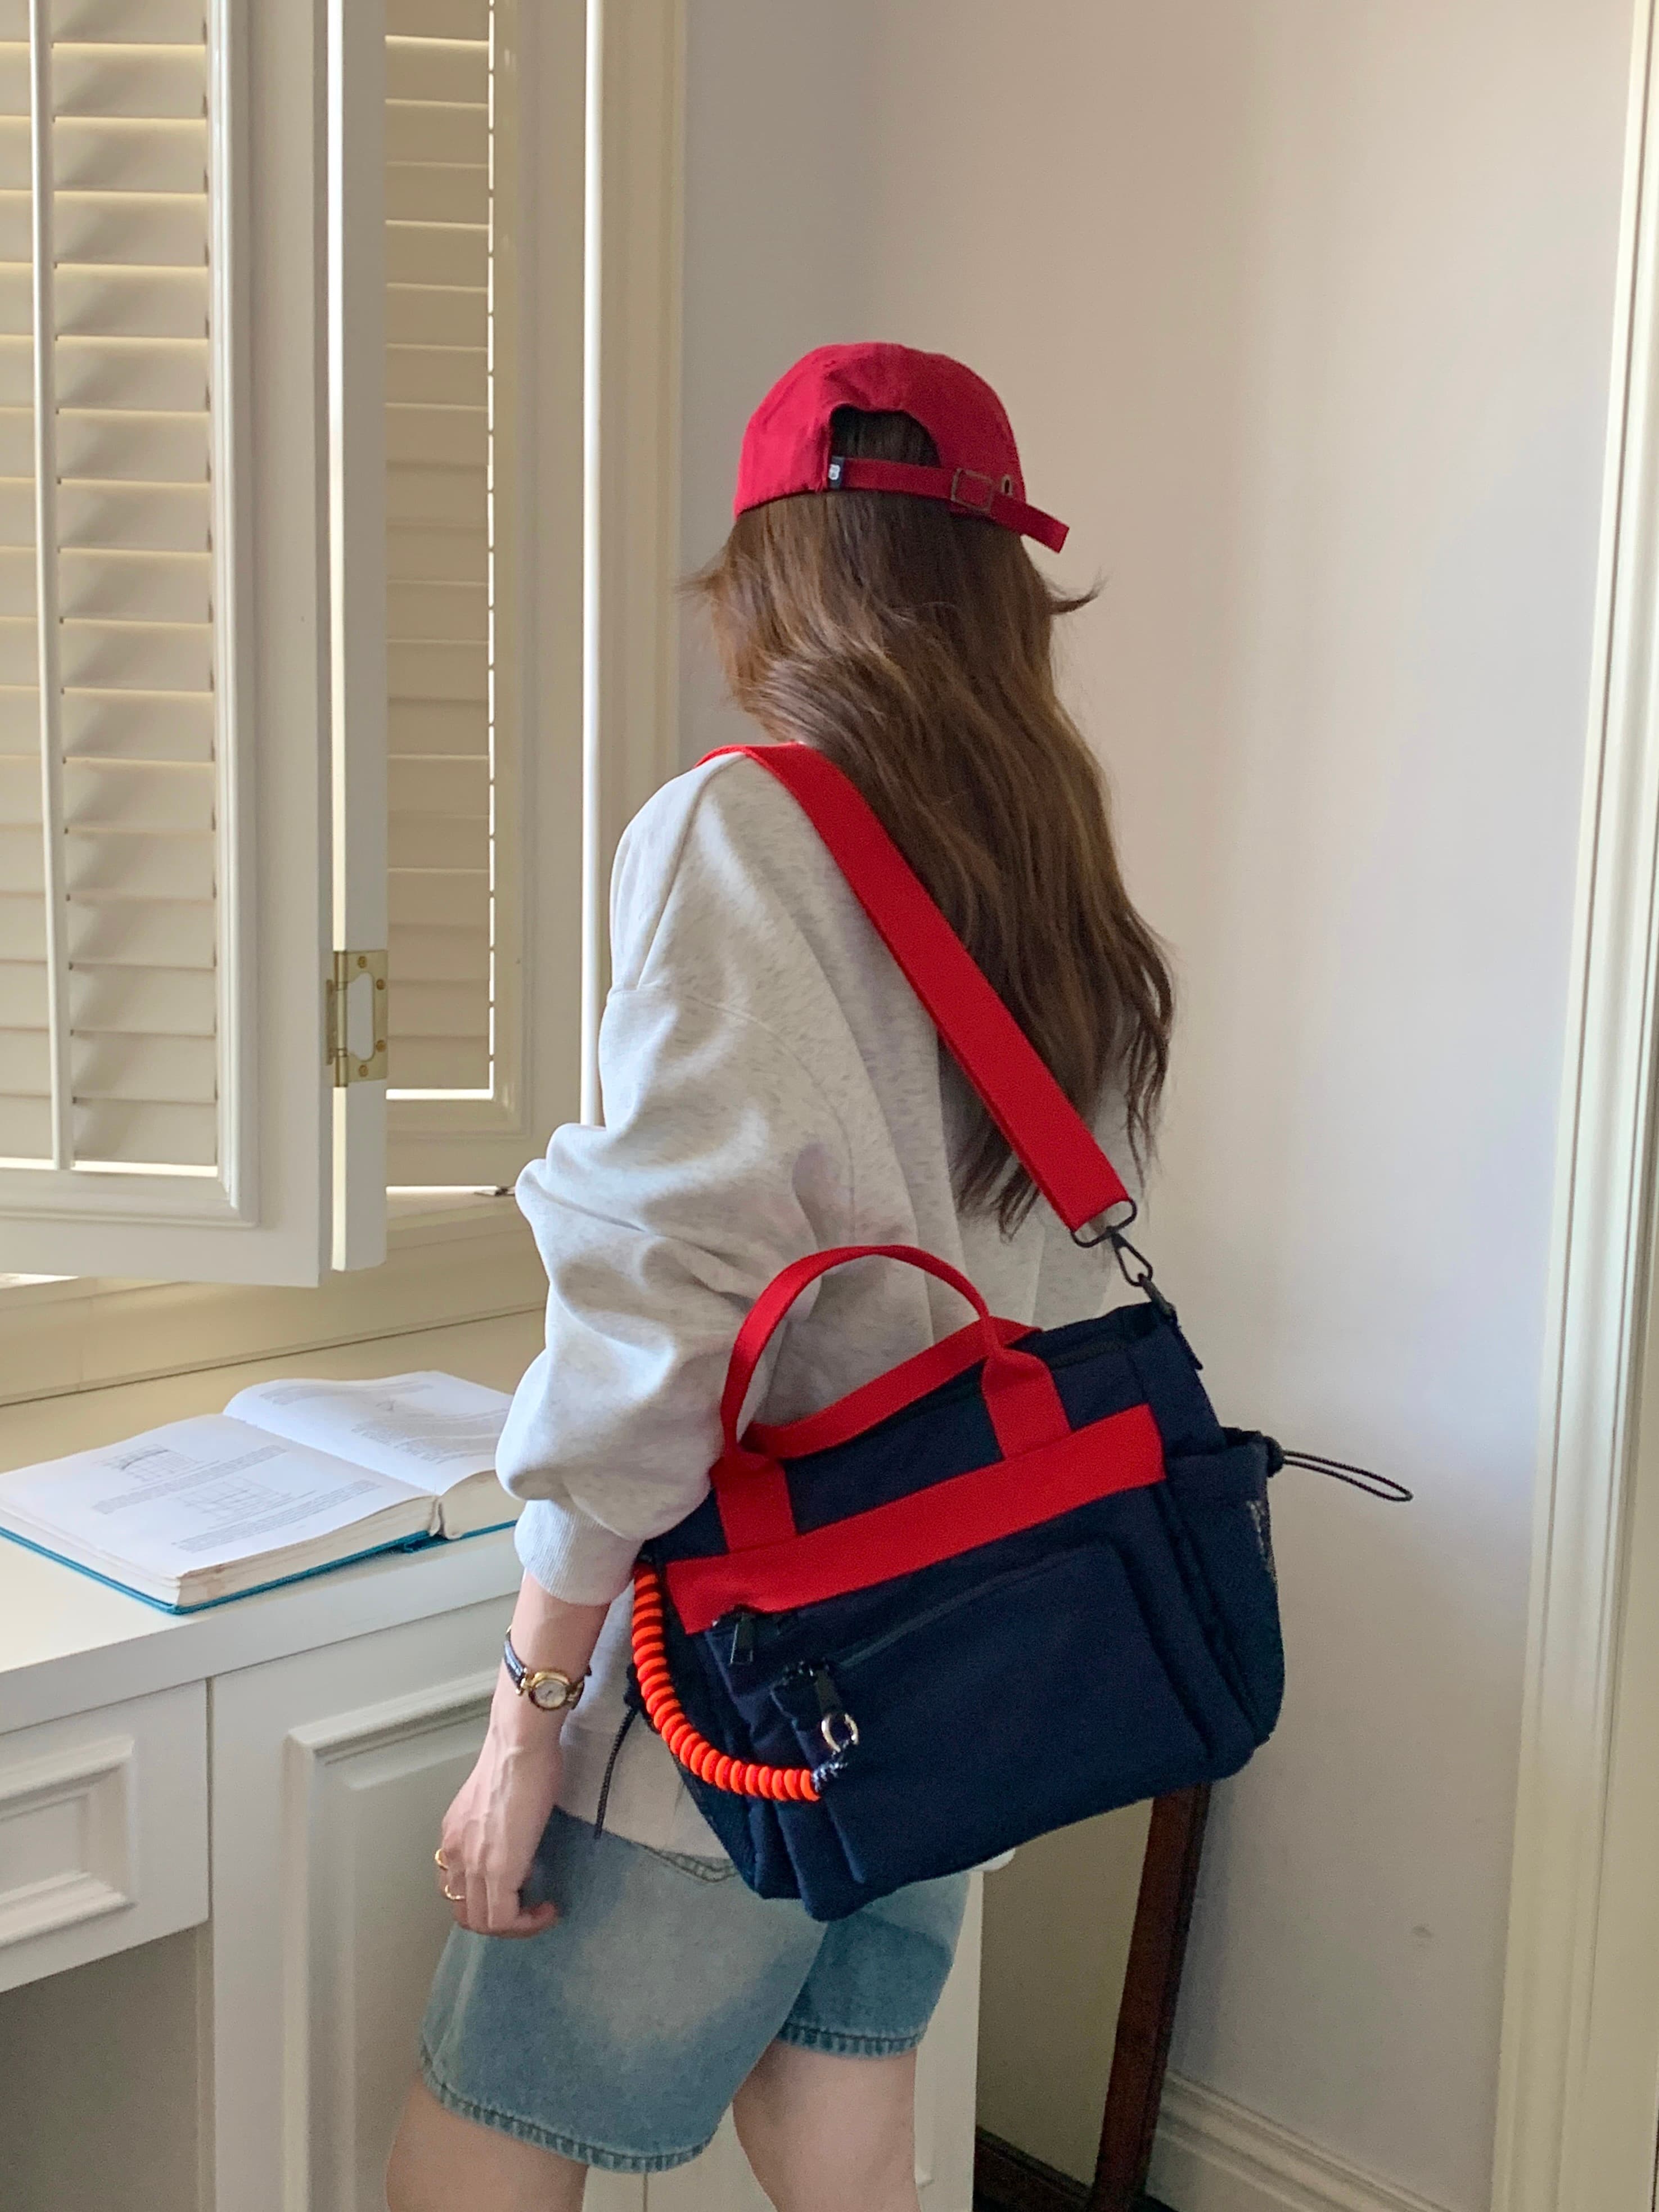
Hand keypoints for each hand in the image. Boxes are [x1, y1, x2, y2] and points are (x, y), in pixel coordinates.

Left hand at [436, 1682, 564, 1937]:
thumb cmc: (517, 1759)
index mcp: (453, 1838)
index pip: (458, 1890)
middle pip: (466, 1914)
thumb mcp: (495, 1800)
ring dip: (514, 1927)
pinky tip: (549, 1908)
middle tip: (530, 1908)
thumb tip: (513, 1843)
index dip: (488, 1899)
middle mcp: (455, 1855)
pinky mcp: (497, 1872)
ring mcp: (473, 1865)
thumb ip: (495, 1827)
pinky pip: (504, 1920)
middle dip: (500, 1921)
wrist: (519, 1746)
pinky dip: (528, 1923)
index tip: (522, 1886)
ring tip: (540, 1911)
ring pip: (482, 1924)